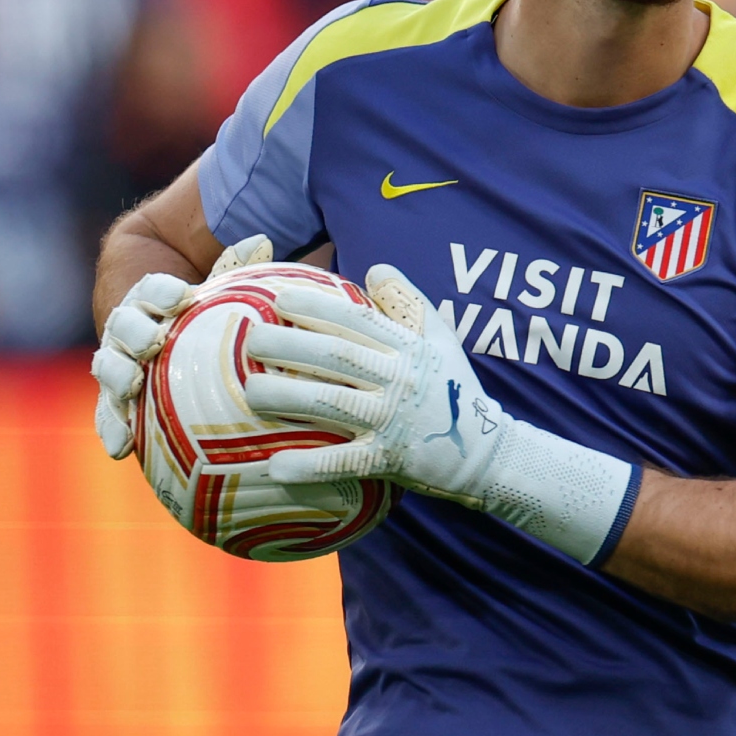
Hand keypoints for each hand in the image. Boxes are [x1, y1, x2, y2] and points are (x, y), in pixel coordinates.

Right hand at [89, 234, 271, 456]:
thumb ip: (232, 266)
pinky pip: (109, 413)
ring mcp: (117, 363)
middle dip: (134, 332)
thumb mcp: (212, 282)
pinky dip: (112, 427)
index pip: (150, 289)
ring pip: (109, 367)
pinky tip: (122, 447)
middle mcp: (126, 328)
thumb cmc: (194, 306)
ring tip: (131, 388)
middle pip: (123, 327)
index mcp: (146, 297)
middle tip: (152, 341)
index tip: (181, 295)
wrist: (151, 323)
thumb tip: (261, 239)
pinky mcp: (116, 398)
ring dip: (118, 377)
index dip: (161, 291)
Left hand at [241, 263, 505, 504]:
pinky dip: (310, 466)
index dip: (317, 308)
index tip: (279, 300)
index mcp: (408, 348)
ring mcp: (393, 421)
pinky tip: (275, 466)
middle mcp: (399, 380)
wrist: (485, 452)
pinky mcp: (389, 460)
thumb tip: (373, 268)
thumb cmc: (454, 389)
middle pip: (336, 357)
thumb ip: (408, 301)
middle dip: (290, 346)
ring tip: (250, 392)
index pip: (357, 321)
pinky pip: (343, 462)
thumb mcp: (440, 338)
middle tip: (251, 340)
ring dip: (288, 398)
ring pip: (333, 404)